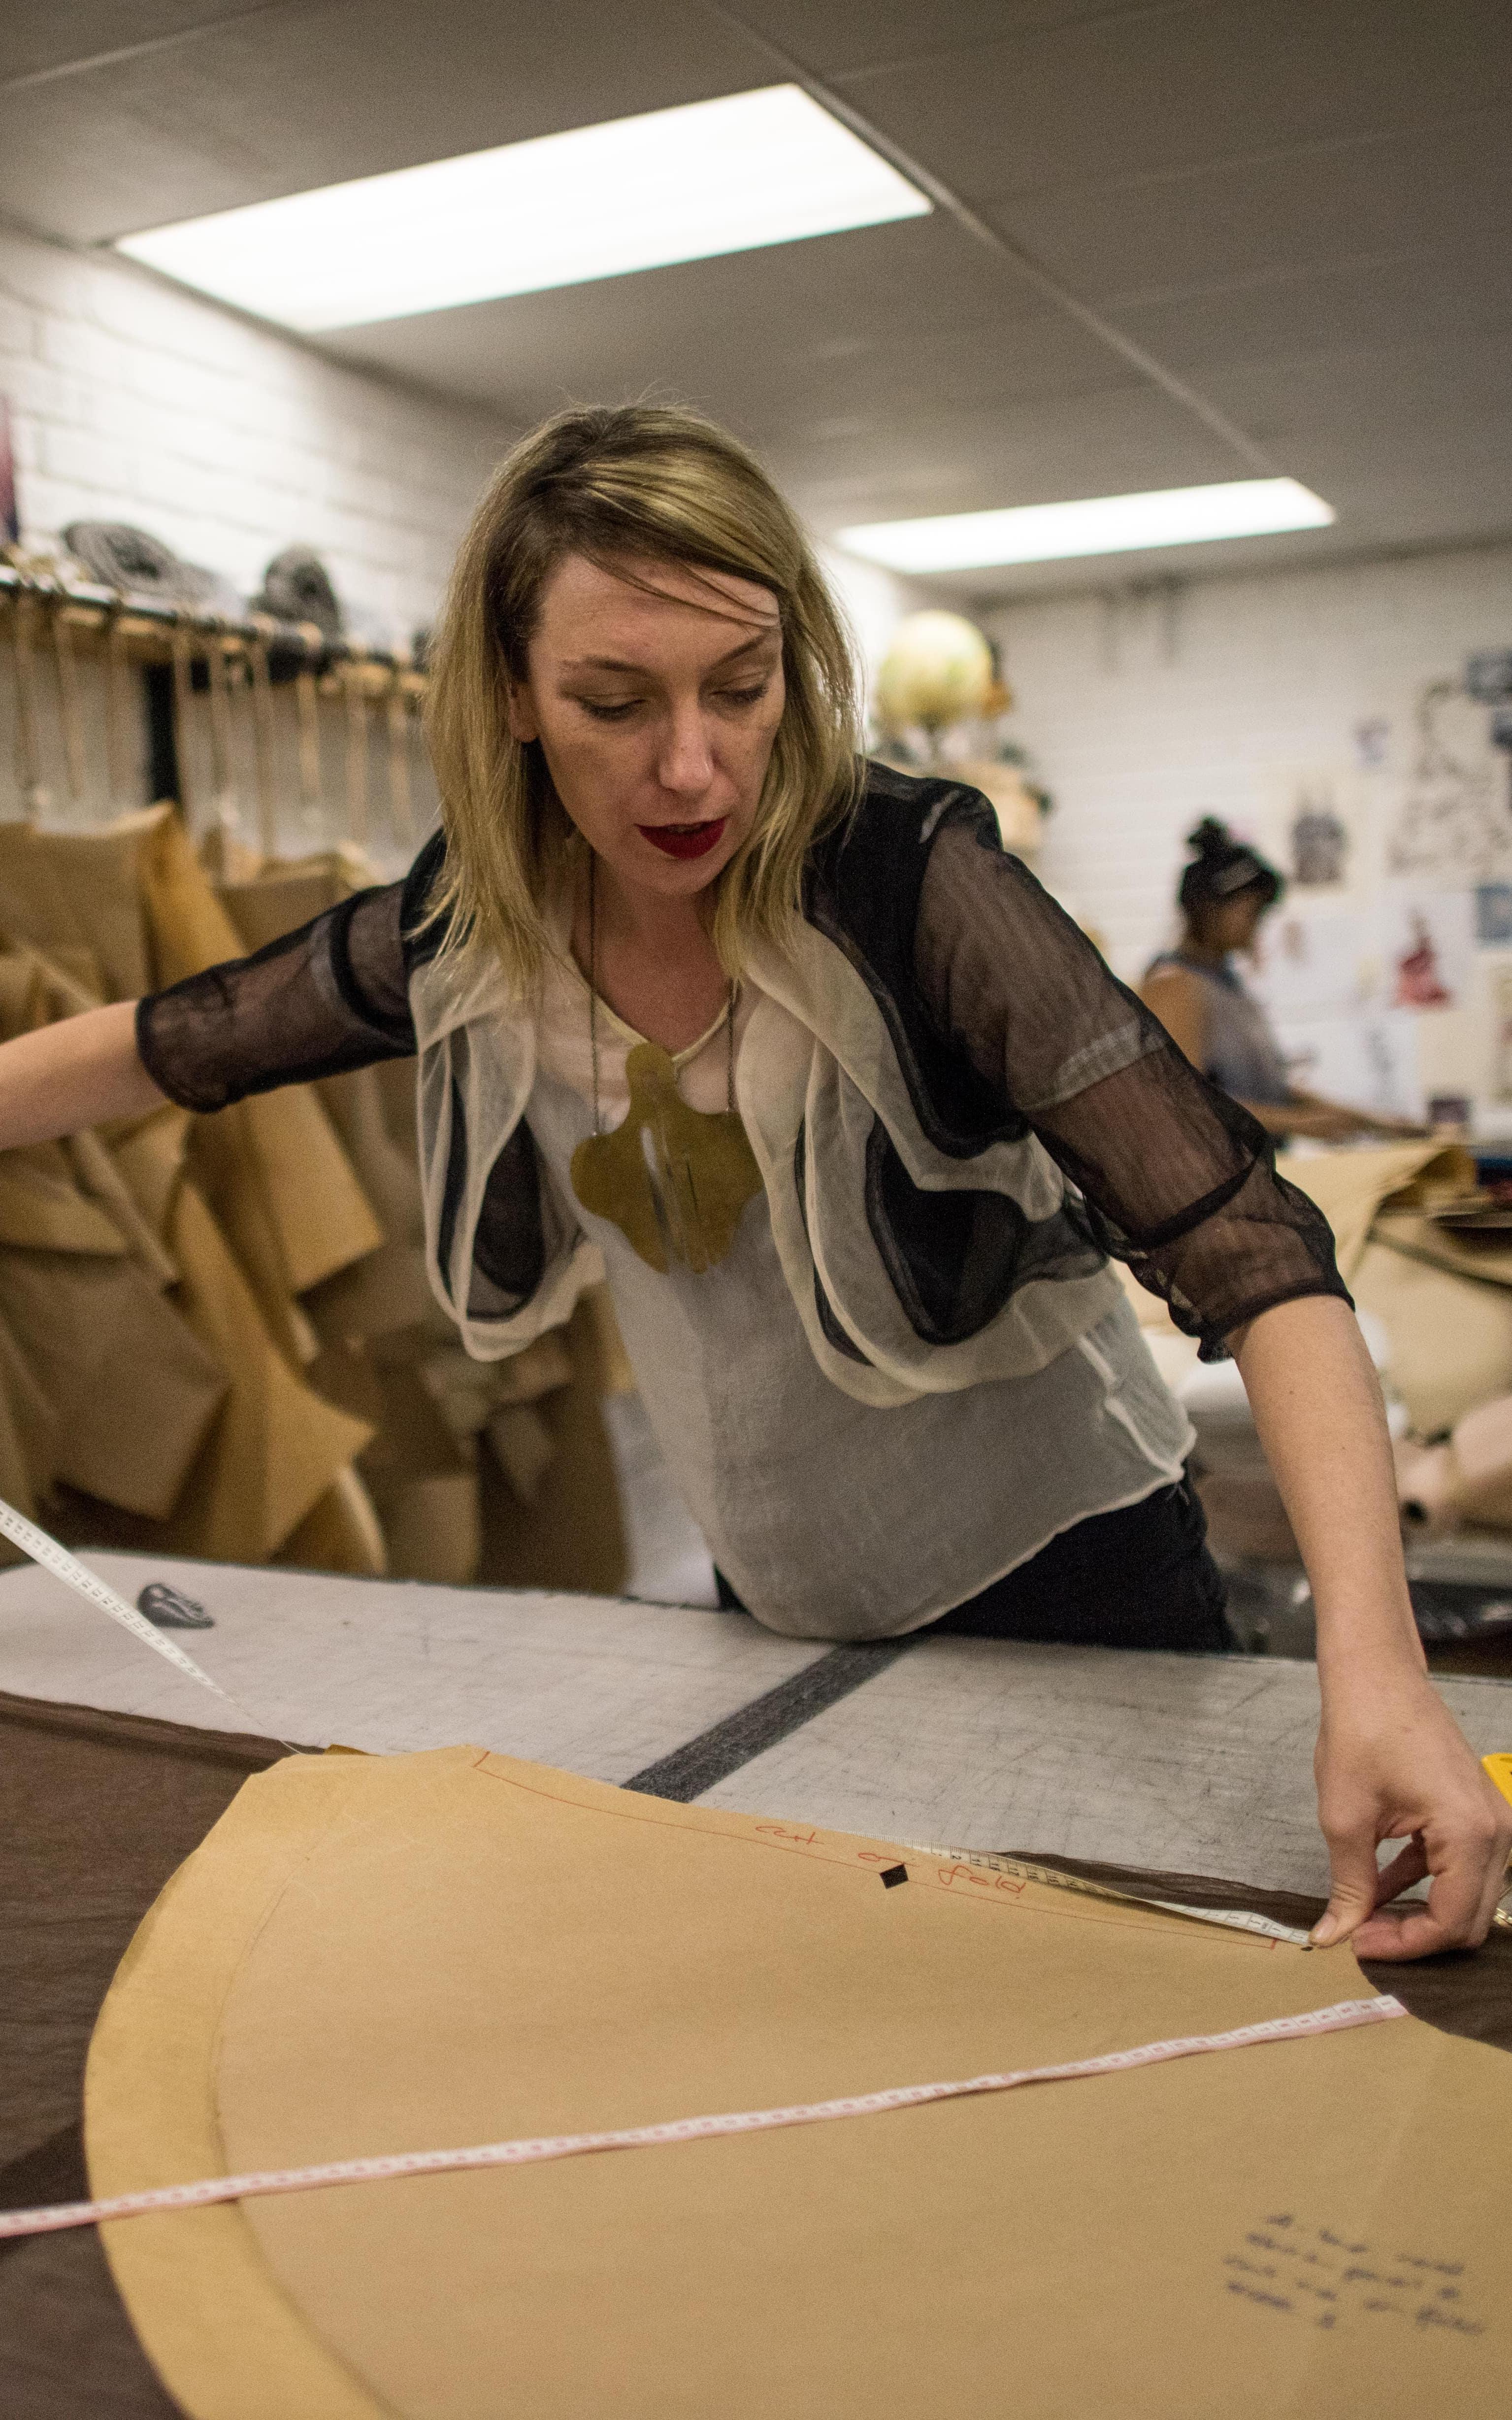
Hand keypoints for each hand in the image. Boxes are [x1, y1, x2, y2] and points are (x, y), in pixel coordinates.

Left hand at [1311, 1673, 1511, 1958]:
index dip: (1406, 1946)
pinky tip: (1379, 1886)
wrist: (1376, 1673)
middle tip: (1362, 1936)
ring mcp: (1490, 1819)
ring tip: (1367, 1916)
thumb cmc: (1362, 1731)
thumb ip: (1348, 1886)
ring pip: (1467, 1896)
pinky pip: (1460, 1866)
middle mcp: (1496, 1831)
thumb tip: (1332, 1937)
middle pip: (1469, 1918)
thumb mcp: (1345, 1817)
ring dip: (1421, 1912)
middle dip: (1416, 1936)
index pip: (1452, 1922)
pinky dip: (1424, 1882)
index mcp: (1471, 1834)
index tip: (1359, 1945)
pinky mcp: (1474, 1810)